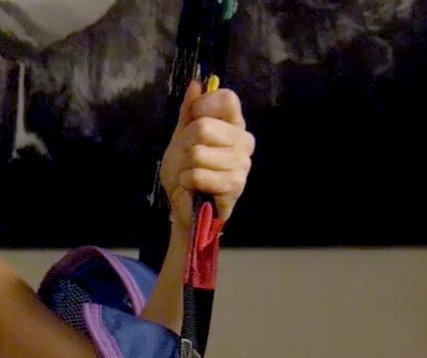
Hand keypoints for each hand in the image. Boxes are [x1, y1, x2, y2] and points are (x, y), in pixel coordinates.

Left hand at [159, 80, 254, 235]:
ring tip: (191, 173)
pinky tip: (193, 186)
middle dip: (186, 143)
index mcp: (234, 124)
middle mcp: (244, 140)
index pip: (227, 99)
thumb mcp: (182, 135)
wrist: (184, 204)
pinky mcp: (235, 185)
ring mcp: (242, 164)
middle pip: (204, 127)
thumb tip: (196, 84)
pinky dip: (188, 181)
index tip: (192, 119)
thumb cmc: (186, 168)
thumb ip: (189, 110)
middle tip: (188, 156)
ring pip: (199, 153)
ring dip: (185, 166)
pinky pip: (199, 175)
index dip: (202, 106)